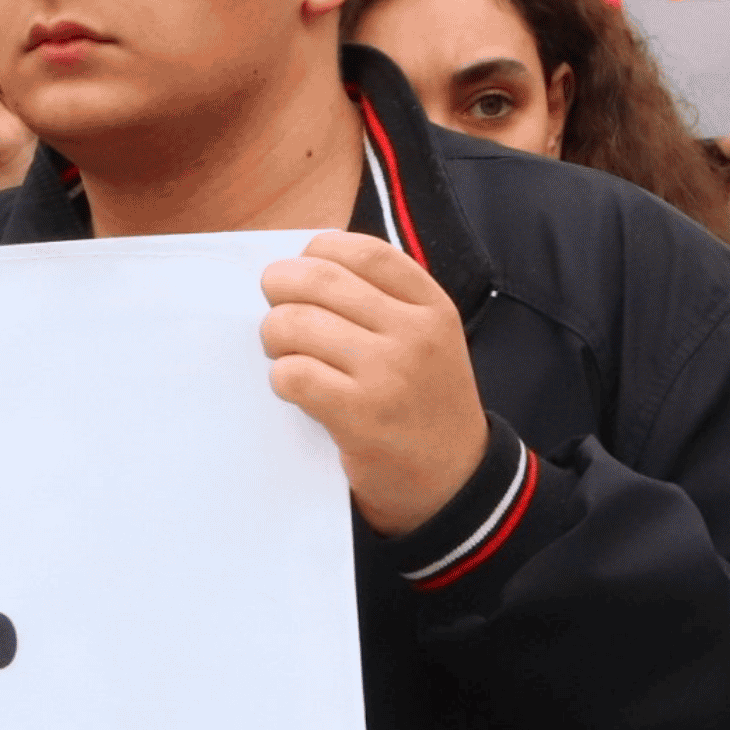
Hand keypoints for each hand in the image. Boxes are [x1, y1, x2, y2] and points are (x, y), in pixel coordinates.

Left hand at [261, 231, 490, 534]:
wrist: (455, 479)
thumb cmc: (426, 404)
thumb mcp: (430, 341)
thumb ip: (382, 303)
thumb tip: (299, 270)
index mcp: (433, 307)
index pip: (361, 250)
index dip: (317, 253)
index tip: (305, 272)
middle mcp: (415, 333)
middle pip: (317, 279)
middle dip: (279, 290)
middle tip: (280, 314)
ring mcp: (389, 373)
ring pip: (294, 323)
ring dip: (275, 338)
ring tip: (288, 356)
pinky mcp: (359, 414)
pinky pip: (292, 374)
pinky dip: (281, 379)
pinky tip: (298, 390)